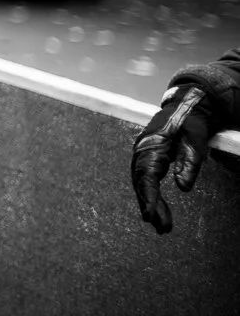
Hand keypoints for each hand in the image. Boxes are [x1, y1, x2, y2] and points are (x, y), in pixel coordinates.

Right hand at [131, 85, 212, 233]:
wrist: (187, 108)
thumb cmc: (190, 124)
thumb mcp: (195, 143)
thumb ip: (189, 164)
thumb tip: (183, 188)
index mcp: (150, 145)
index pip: (145, 175)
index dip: (147, 196)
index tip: (149, 215)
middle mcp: (141, 151)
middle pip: (142, 183)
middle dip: (151, 206)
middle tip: (162, 228)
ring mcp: (143, 155)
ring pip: (143, 185)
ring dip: (152, 205)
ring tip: (163, 227)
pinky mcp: (149, 160)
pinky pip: (148, 181)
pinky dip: (153, 197)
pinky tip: (159, 212)